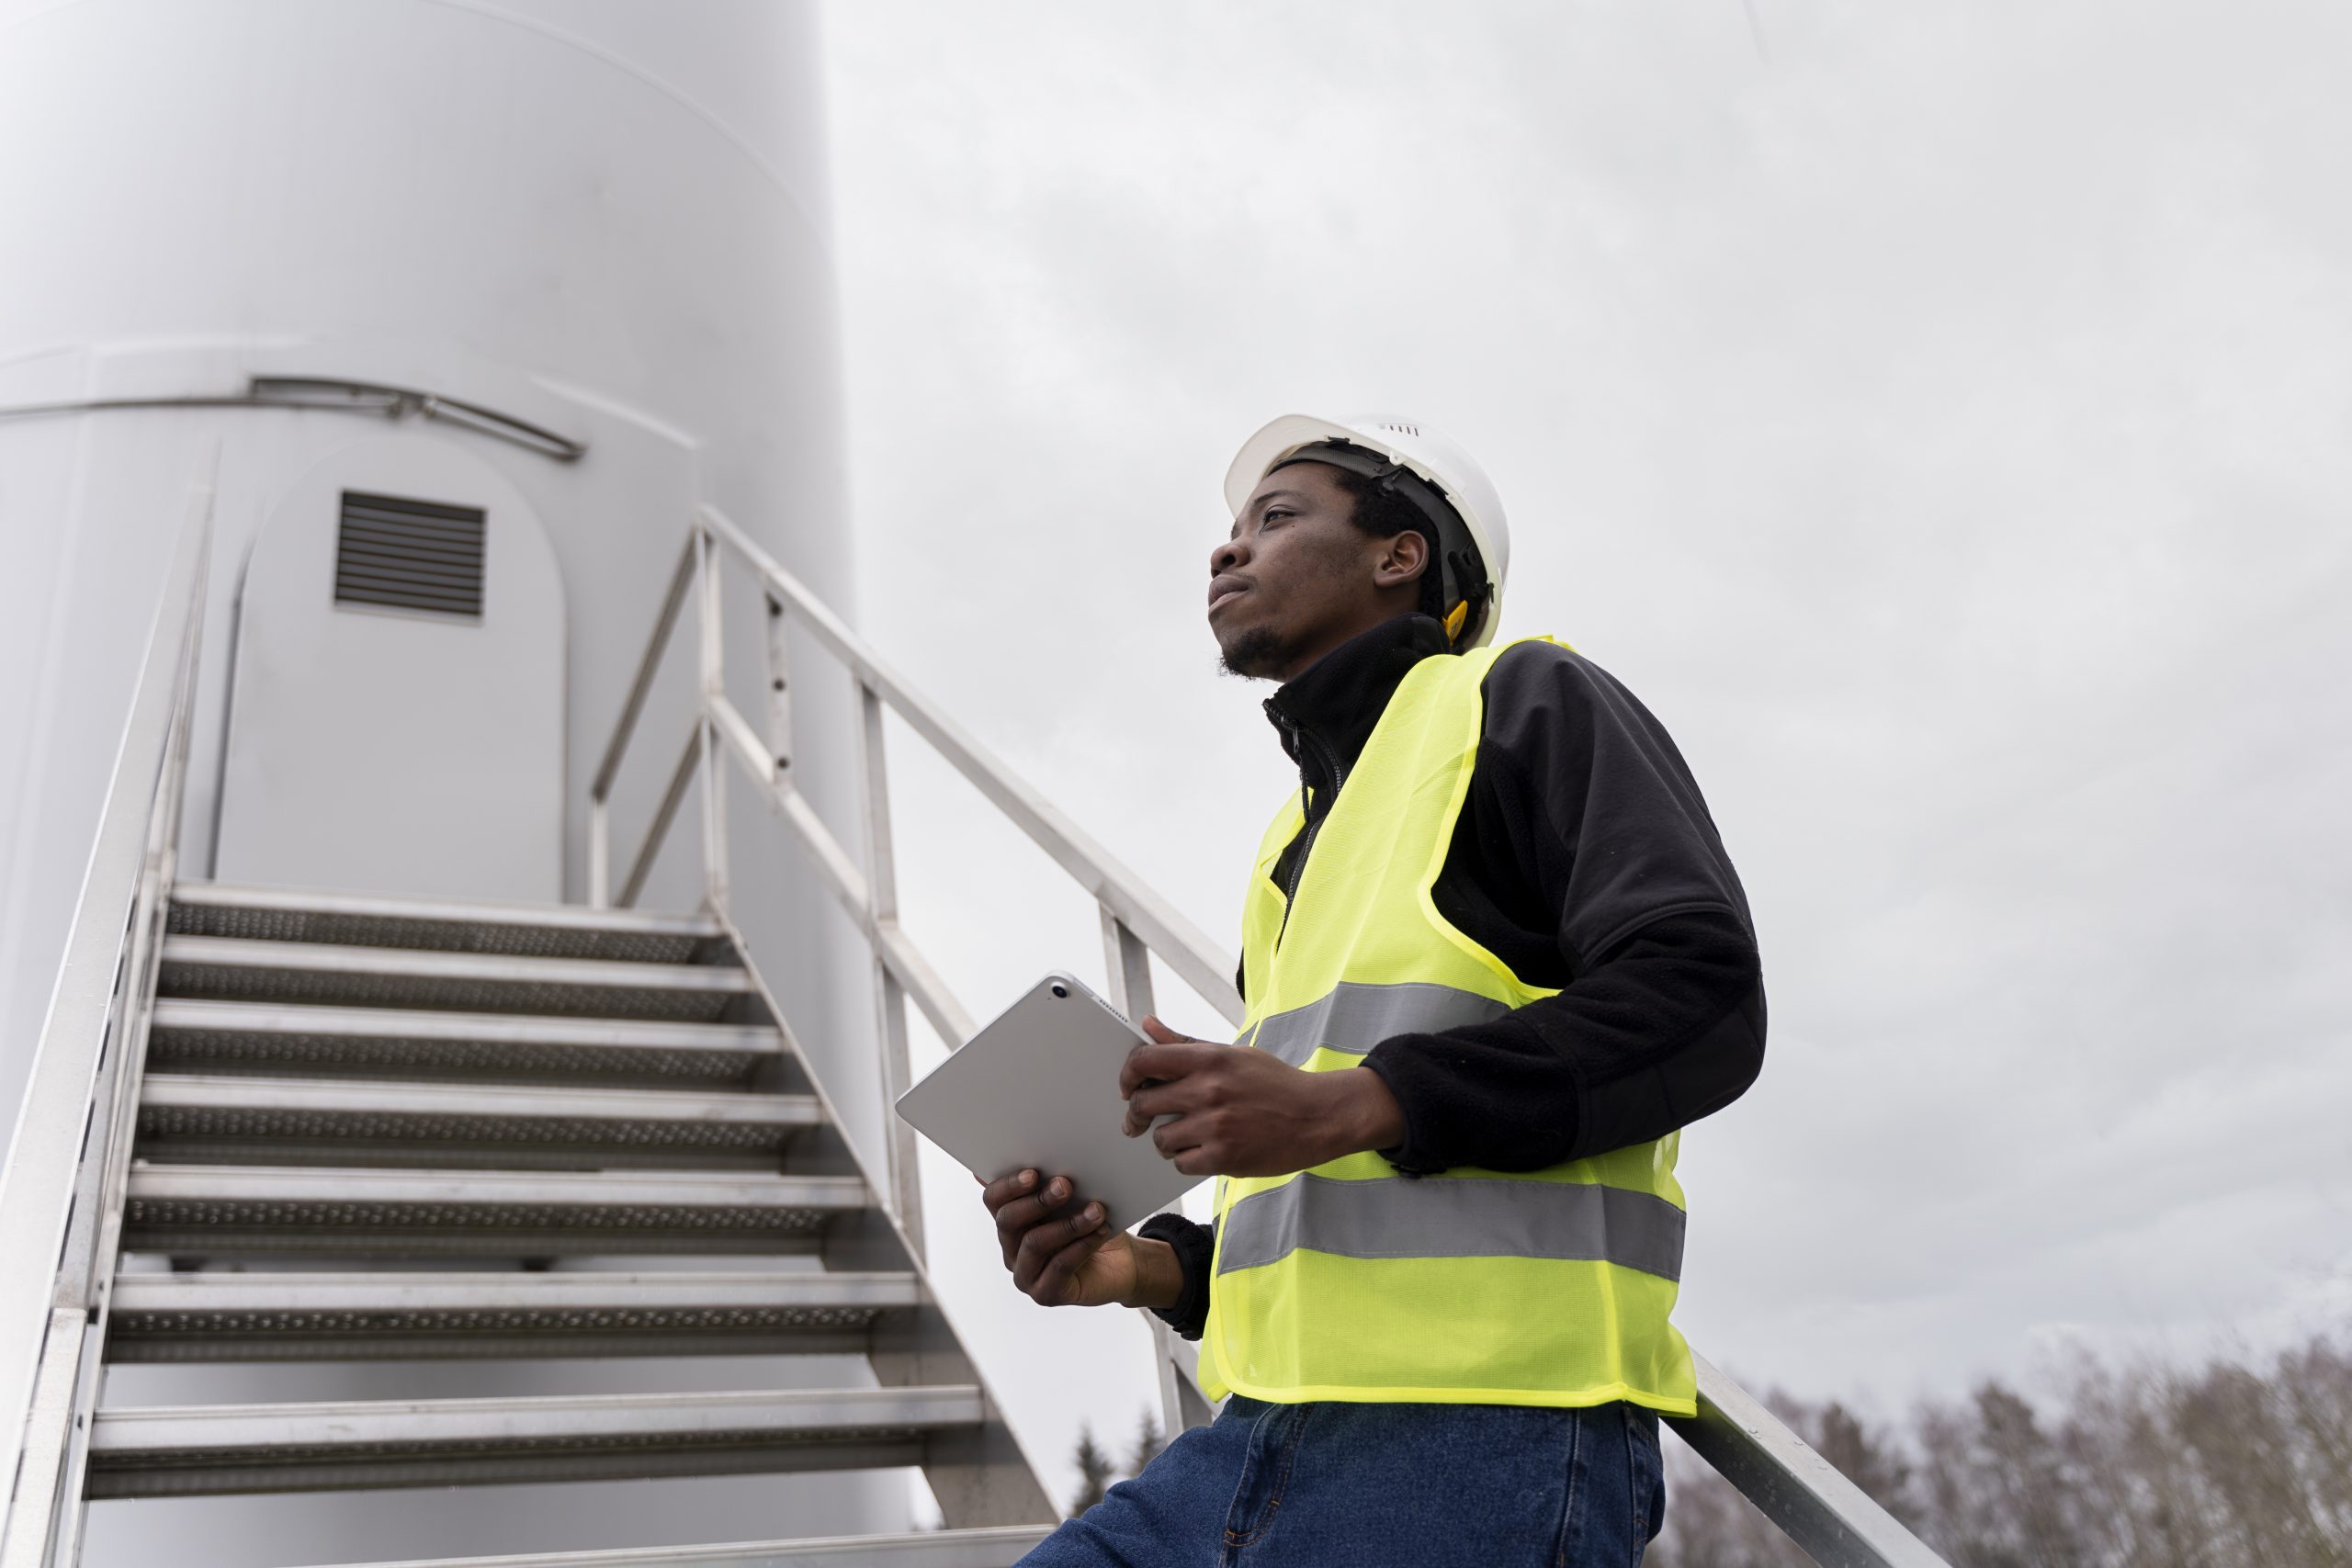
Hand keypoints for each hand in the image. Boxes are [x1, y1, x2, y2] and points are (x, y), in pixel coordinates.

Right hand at [978, 1169, 1180, 1309]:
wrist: (1123, 1263)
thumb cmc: (1092, 1223)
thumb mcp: (1075, 1198)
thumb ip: (1052, 1180)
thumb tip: (1034, 1149)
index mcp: (1011, 1220)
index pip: (993, 1200)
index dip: (1009, 1185)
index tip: (1034, 1171)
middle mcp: (1011, 1248)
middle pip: (1008, 1221)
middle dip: (1037, 1201)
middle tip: (1065, 1185)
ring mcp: (1025, 1275)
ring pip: (1034, 1243)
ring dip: (1067, 1224)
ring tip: (1096, 1210)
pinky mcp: (1046, 1294)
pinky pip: (1058, 1267)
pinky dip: (1080, 1246)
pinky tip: (1099, 1232)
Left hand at [1119, 1016, 1406, 1176]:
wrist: (1319, 1116)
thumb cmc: (1275, 1083)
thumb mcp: (1233, 1055)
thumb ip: (1185, 1043)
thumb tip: (1147, 1026)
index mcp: (1209, 1059)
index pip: (1144, 1060)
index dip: (1127, 1075)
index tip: (1127, 1087)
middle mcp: (1208, 1090)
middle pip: (1144, 1103)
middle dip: (1136, 1115)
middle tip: (1138, 1121)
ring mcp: (1215, 1126)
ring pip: (1161, 1139)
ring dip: (1166, 1141)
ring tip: (1185, 1135)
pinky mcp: (1223, 1158)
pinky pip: (1181, 1164)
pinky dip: (1187, 1160)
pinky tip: (1203, 1150)